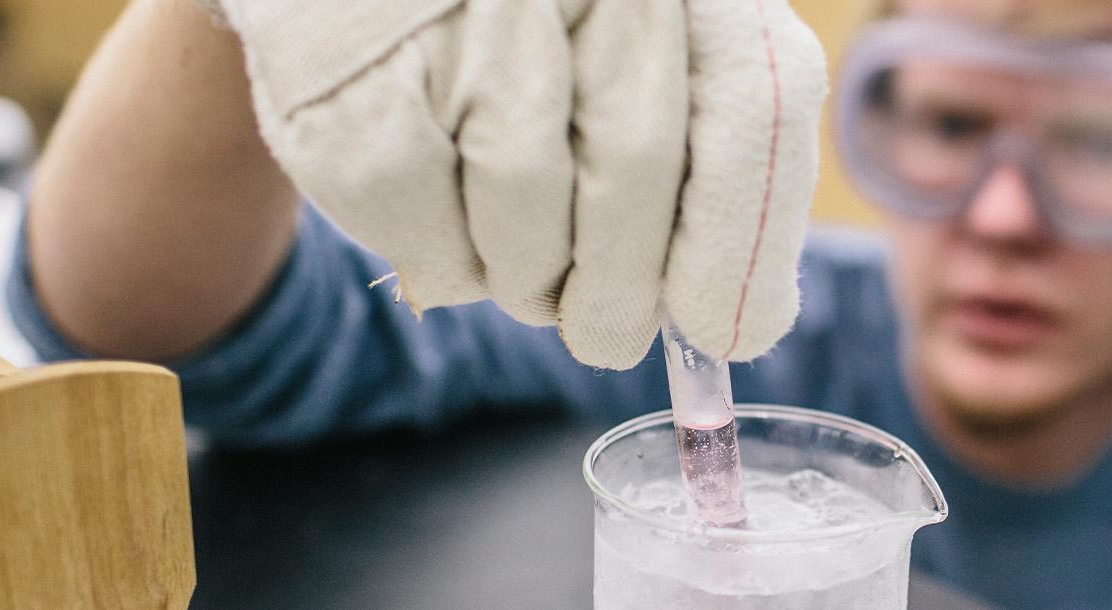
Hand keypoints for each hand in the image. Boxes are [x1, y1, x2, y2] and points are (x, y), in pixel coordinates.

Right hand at [202, 0, 825, 368]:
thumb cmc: (525, 37)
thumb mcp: (642, 59)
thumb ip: (710, 164)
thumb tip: (737, 322)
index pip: (757, 101)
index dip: (741, 240)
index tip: (722, 327)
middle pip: (635, 164)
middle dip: (623, 287)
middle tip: (606, 330)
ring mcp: (462, 19)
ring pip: (526, 219)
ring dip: (527, 281)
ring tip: (517, 266)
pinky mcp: (354, 86)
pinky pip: (425, 235)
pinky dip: (443, 265)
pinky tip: (442, 226)